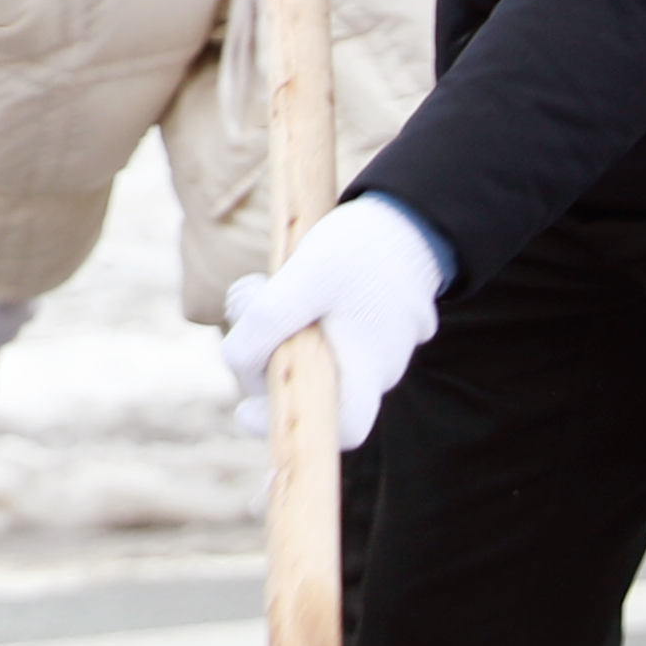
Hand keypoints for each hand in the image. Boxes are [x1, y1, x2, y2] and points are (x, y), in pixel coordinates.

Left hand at [222, 196, 449, 448]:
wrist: (409, 213)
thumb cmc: (361, 248)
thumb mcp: (304, 277)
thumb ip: (266, 322)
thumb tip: (236, 363)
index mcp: (370, 368)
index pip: (342, 432)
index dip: (292, 428)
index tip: (247, 410)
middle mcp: (380, 370)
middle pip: (313, 393)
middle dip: (269, 362)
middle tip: (252, 312)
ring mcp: (380, 350)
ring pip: (316, 361)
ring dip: (281, 335)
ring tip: (272, 284)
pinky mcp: (374, 328)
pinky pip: (328, 339)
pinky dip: (301, 320)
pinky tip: (295, 285)